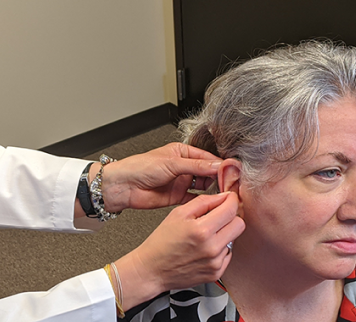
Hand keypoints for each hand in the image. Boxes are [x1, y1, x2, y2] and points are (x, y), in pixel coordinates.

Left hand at [95, 142, 221, 211]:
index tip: (232, 172)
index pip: (207, 157)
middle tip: (230, 184)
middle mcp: (184, 166)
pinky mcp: (178, 196)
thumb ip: (196, 166)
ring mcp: (181, 181)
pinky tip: (211, 202)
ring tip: (223, 194)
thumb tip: (217, 165)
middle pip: (208, 172)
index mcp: (182, 152)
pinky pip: (195, 199)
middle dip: (218, 178)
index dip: (219, 165)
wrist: (123, 186)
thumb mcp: (171, 163)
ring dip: (213, 190)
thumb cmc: (140, 167)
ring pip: (204, 186)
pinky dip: (203, 201)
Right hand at [114, 192, 244, 310]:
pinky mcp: (216, 273)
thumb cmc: (161, 242)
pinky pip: (228, 254)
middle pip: (239, 225)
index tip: (228, 198)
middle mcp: (211, 248)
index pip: (230, 210)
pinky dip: (220, 249)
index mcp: (201, 230)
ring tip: (204, 236)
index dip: (231, 200)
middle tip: (217, 216)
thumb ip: (203, 202)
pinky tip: (204, 248)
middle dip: (230, 217)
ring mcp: (215, 263)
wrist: (152, 269)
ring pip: (233, 239)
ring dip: (223, 234)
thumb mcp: (178, 214)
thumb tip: (222, 197)